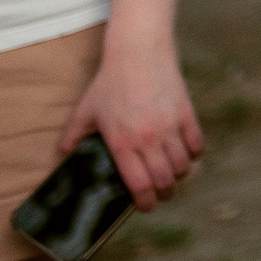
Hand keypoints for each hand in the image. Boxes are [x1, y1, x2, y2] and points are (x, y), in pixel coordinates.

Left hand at [60, 35, 202, 211]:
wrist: (138, 53)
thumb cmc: (110, 82)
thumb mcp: (85, 109)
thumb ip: (73, 135)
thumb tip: (63, 153)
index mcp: (122, 144)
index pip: (139, 185)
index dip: (145, 203)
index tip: (146, 207)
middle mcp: (148, 140)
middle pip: (164, 181)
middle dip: (164, 193)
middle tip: (161, 193)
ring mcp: (170, 127)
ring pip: (183, 166)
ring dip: (179, 174)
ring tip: (173, 173)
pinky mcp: (186, 114)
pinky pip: (197, 144)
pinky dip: (194, 153)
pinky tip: (187, 153)